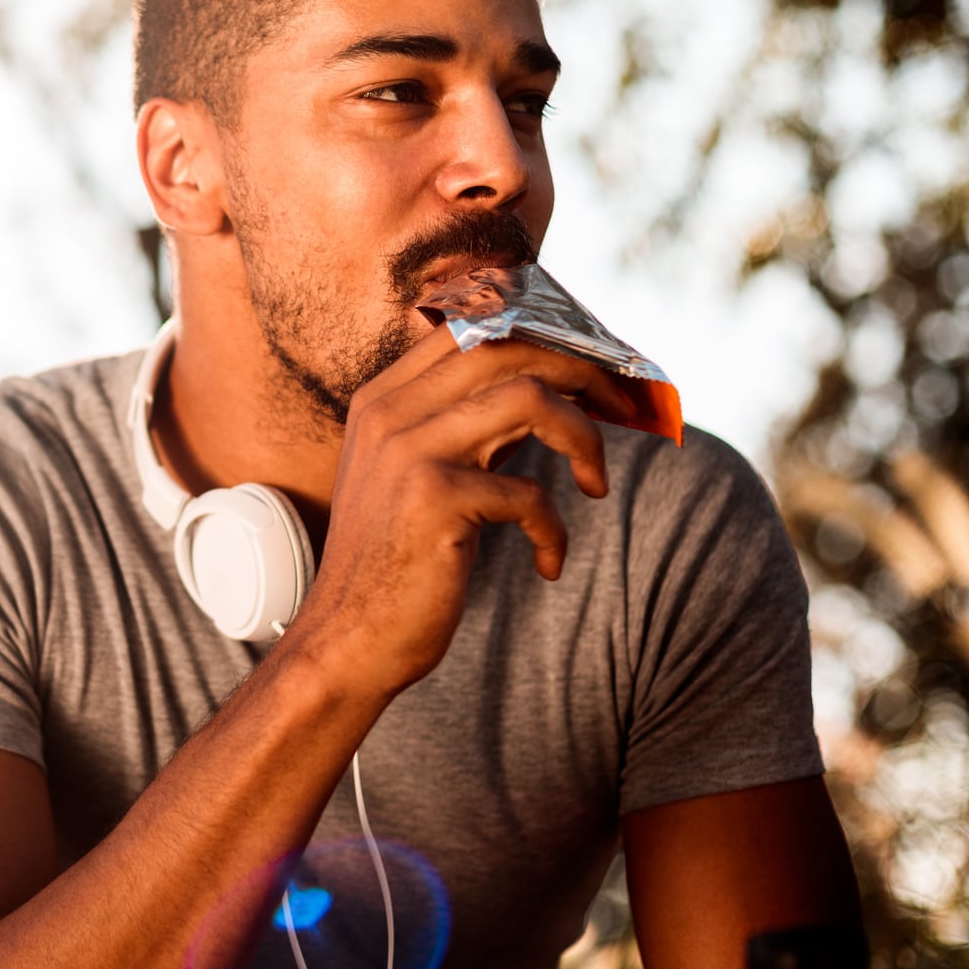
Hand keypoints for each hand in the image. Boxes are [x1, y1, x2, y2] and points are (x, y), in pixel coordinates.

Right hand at [279, 327, 638, 697]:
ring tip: (597, 483)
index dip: (544, 337)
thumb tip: (544, 389)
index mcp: (382, 398)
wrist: (346, 642)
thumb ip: (458, 427)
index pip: (473, 326)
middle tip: (622, 410)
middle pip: (509, 346)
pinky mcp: (435, 500)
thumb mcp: (411, 477)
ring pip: (530, 398)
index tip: (590, 371)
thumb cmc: (392, 566)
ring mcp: (410, 451)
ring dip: (585, 439)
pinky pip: (530, 494)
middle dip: (583, 371)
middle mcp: (390, 412)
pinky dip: (554, 531)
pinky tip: (547, 562)